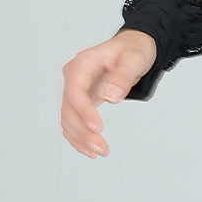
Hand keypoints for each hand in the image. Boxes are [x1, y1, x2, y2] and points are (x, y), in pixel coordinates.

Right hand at [59, 29, 157, 155]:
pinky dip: (77, 136)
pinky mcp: (78, 101)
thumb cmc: (133, 51)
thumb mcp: (134, 59)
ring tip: (100, 152)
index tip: (98, 128)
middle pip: (68, 107)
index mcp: (84, 62)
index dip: (83, 110)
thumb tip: (111, 96)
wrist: (131, 49)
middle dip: (82, 131)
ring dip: (80, 138)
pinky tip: (89, 150)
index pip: (75, 89)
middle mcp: (73, 75)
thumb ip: (123, 77)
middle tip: (102, 149)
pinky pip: (71, 121)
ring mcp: (74, 89)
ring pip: (67, 118)